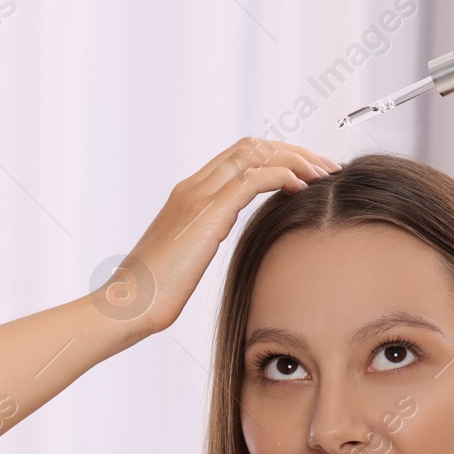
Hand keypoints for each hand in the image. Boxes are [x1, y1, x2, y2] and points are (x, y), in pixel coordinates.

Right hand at [93, 138, 338, 335]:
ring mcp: (197, 197)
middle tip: (326, 166)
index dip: (277, 157)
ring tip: (323, 173)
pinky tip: (303, 187)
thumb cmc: (152, 295)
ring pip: (254, 154)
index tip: (308, 172)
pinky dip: (282, 176)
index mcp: (188, 195)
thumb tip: (216, 250)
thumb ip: (202, 242)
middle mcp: (192, 187)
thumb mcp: (184, 260)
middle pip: (251, 147)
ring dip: (295, 159)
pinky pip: (252, 180)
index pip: (238, 156)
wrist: (127, 306)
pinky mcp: (206, 214)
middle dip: (293, 151)